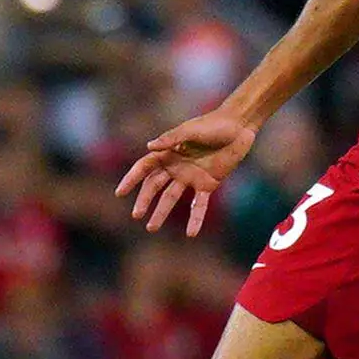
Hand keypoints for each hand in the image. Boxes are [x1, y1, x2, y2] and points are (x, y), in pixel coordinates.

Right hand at [113, 110, 257, 236]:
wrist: (239, 128)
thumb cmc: (213, 124)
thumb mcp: (191, 130)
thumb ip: (171, 139)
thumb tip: (149, 147)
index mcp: (168, 152)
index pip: (145, 167)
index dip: (131, 179)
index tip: (120, 193)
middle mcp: (176, 167)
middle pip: (155, 186)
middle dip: (145, 200)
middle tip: (136, 215)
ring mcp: (191, 177)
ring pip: (171, 198)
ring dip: (161, 212)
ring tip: (151, 228)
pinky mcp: (208, 184)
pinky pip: (200, 205)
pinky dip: (195, 219)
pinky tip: (190, 234)